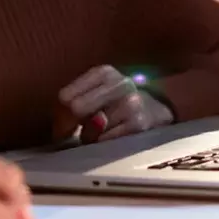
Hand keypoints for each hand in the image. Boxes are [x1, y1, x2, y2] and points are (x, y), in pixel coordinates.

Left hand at [56, 65, 173, 143]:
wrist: (158, 109)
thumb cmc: (118, 104)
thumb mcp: (98, 93)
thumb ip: (75, 105)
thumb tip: (61, 133)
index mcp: (103, 73)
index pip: (65, 96)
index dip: (60, 116)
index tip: (65, 126)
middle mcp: (118, 83)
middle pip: (76, 108)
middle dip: (71, 126)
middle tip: (76, 134)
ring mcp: (131, 102)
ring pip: (91, 129)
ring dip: (91, 138)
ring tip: (101, 134)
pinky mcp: (139, 123)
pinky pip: (106, 141)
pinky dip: (104, 145)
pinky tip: (112, 139)